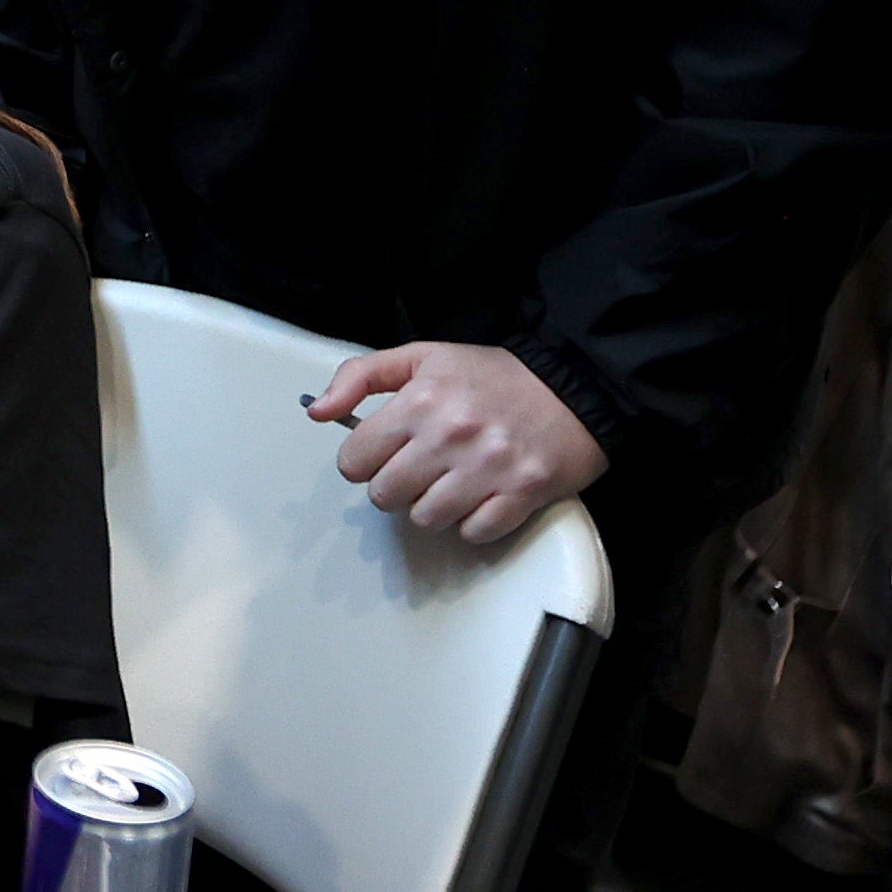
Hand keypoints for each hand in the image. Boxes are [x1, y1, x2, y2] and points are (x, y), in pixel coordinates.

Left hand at [305, 342, 605, 543]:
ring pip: (425, 520)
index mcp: (421, 400)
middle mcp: (450, 435)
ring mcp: (487, 468)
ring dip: (432, 507)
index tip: (382, 455)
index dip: (363, 461)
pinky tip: (481, 497)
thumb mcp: (423, 357)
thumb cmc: (493, 376)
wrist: (574, 387)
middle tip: (418, 470)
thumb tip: (317, 411)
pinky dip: (472, 522)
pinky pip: (473, 533)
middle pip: (385, 496)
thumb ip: (361, 377)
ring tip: (451, 483)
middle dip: (395, 487)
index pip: (354, 460)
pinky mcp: (521, 494)